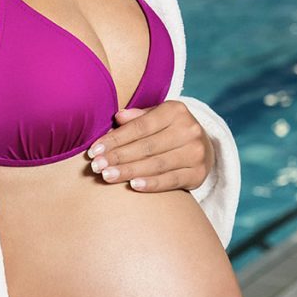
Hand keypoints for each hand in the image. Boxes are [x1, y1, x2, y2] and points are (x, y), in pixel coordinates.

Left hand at [85, 101, 213, 192]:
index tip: (94, 150)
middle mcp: (189, 129)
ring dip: (129, 171)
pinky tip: (133, 185)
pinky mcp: (198, 173)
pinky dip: (152, 184)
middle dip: (118, 157)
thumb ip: (137, 118)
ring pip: (156, 164)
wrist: (203, 147)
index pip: (140, 126)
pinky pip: (171, 180)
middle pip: (146, 146)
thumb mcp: (155, 117)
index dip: (116, 139)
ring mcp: (196, 153)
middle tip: (96, 166)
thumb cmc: (168, 130)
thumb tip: (117, 117)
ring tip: (107, 176)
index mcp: (175, 110)